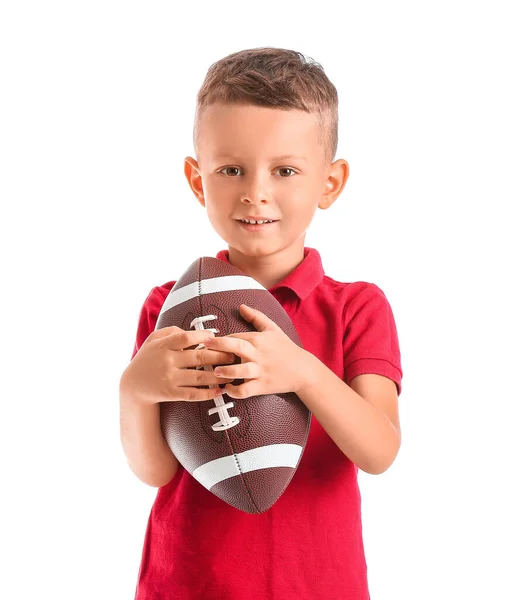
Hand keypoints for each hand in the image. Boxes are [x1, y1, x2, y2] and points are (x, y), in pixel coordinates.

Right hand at [121, 326, 235, 404]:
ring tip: (232, 373)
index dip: (203, 336)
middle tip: (233, 356)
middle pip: (198, 357)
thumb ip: (172, 332)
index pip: (186, 338)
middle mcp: (167, 361)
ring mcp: (169, 378)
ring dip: (218, 376)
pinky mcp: (171, 394)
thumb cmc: (148, 359)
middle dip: (219, 356)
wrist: (133, 386)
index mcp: (163, 345)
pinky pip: (193, 394)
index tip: (217, 337)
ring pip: (199, 377)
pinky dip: (208, 393)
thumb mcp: (153, 340)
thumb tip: (194, 332)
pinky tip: (219, 391)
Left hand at [202, 304, 307, 397]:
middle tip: (204, 347)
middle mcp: (258, 354)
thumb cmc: (285, 348)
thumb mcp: (272, 329)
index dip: (220, 339)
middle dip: (220, 346)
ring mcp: (261, 371)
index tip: (206, 341)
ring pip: (241, 370)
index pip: (235, 336)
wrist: (303, 369)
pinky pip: (247, 390)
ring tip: (215, 372)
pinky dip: (236, 391)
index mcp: (258, 339)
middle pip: (237, 347)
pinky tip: (228, 390)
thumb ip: (256, 317)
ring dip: (227, 371)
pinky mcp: (263, 386)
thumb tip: (241, 306)